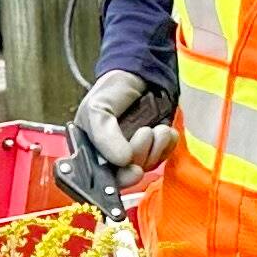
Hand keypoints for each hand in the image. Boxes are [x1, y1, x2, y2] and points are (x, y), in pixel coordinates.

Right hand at [69, 68, 175, 199]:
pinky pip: (164, 158)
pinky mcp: (154, 150)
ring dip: (155, 146)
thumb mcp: (98, 109)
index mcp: (90, 153)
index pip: (98, 181)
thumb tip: (122, 161)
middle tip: (144, 133)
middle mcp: (110, 159)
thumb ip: (104, 136)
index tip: (133, 170)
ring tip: (153, 126)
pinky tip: (163, 130)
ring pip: (146, 167)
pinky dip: (167, 144)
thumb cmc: (112, 90)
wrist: (140, 73)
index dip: (116, 182)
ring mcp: (133, 156)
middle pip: (125, 178)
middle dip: (139, 157)